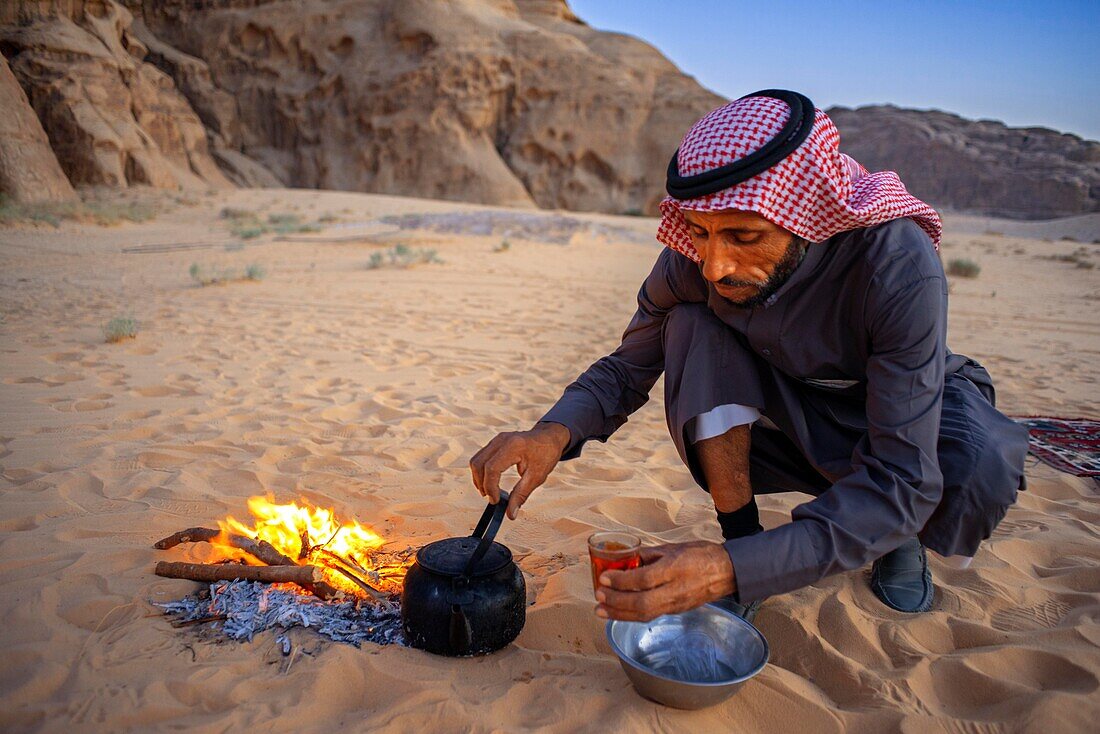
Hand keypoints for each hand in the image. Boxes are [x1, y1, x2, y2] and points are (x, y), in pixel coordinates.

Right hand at [469, 422, 569, 519]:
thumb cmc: (546, 454)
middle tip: (492, 498)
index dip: (490, 487)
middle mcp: (501, 440)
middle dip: (481, 484)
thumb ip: (521, 495)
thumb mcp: (537, 476)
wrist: (550, 437)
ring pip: (476, 460)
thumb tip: (510, 514)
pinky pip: (481, 457)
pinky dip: (482, 471)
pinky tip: (491, 481)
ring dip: (479, 478)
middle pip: (479, 464)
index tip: (496, 500)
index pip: (492, 468)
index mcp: (513, 446)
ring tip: (490, 491)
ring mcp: (497, 439)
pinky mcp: (495, 442)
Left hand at [595, 542, 735, 621]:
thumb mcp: (673, 548)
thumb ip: (648, 554)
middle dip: (616, 602)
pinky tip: (618, 613)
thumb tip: (625, 559)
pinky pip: (651, 616)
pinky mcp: (676, 611)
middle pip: (642, 603)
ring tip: (601, 610)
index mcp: (674, 569)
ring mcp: (676, 604)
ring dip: (620, 614)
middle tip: (598, 596)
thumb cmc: (700, 555)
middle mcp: (675, 590)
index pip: (644, 579)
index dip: (622, 580)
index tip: (604, 577)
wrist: (726, 572)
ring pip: (645, 614)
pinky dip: (631, 616)